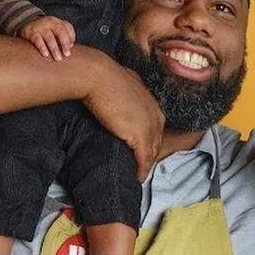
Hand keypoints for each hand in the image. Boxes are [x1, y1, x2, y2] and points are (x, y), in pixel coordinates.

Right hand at [20, 16, 75, 61]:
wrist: (25, 27)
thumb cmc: (44, 33)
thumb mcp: (54, 32)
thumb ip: (63, 38)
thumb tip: (70, 47)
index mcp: (57, 22)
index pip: (68, 27)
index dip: (71, 37)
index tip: (71, 47)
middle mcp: (49, 22)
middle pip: (60, 30)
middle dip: (65, 43)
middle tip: (67, 54)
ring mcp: (40, 26)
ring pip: (49, 37)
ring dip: (55, 49)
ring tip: (58, 58)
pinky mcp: (31, 32)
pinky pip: (37, 40)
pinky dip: (42, 47)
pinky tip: (46, 54)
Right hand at [81, 59, 164, 179]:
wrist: (98, 77)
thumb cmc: (104, 76)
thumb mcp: (122, 82)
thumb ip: (127, 92)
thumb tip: (119, 93)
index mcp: (151, 102)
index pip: (155, 127)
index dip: (150, 141)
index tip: (143, 150)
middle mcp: (156, 114)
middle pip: (157, 142)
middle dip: (151, 155)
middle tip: (141, 167)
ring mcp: (150, 126)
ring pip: (152, 152)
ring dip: (146, 165)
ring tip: (139, 174)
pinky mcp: (141, 137)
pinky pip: (145, 160)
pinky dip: (142, 170)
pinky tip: (138, 178)